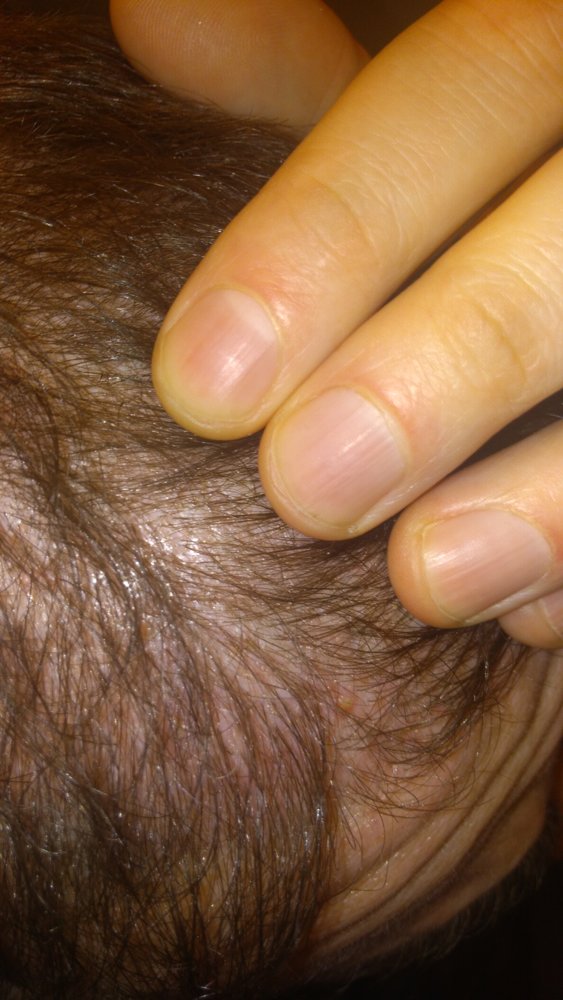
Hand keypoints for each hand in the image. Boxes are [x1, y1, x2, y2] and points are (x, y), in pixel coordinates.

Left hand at [111, 0, 562, 648]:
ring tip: (428, 578)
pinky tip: (529, 612)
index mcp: (558, 41)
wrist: (557, 257)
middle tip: (310, 486)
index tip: (203, 384)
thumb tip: (160, 20)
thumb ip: (301, 85)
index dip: (330, 234)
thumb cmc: (474, 195)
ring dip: (555, 495)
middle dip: (452, 360)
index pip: (471, 87)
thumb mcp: (413, 128)